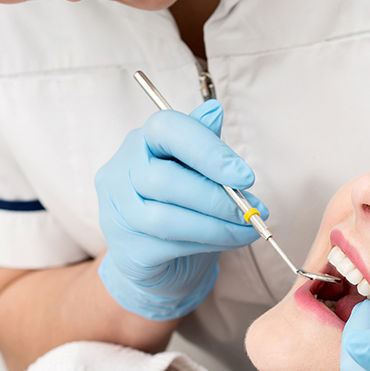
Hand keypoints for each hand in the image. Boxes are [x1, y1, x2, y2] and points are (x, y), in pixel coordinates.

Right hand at [95, 99, 267, 319]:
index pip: (165, 129)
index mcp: (140, 142)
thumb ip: (203, 143)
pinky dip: (208, 243)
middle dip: (217, 197)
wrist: (158, 260)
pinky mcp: (126, 249)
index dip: (207, 151)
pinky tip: (230, 240)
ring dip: (217, 226)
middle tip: (251, 210)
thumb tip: (214, 110)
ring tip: (248, 227)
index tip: (245, 176)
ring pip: (167, 218)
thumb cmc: (180, 206)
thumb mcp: (194, 170)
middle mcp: (120, 172)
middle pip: (164, 179)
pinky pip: (169, 246)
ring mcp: (118, 214)